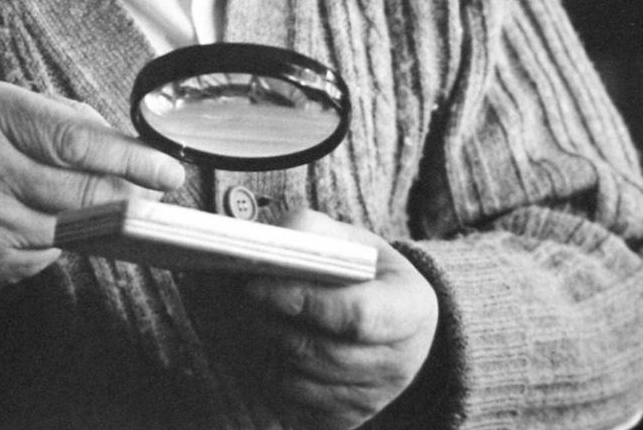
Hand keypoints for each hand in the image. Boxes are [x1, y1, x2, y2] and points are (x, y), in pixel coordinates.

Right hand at [0, 79, 184, 299]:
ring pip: (71, 226)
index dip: (131, 159)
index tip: (168, 169)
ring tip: (122, 206)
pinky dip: (63, 238)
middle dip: (130, 194)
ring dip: (103, 219)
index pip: (77, 141)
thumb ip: (62, 116)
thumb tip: (125, 145)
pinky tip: (59, 223)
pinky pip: (48, 253)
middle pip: (81, 191)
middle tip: (159, 192)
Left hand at [191, 209, 438, 429]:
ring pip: (298, 381)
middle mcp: (399, 363)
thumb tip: (272, 242)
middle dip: (267, 322)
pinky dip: (264, 373)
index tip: (254, 282)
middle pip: (319, 352)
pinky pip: (292, 403)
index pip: (354, 316)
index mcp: (411, 309)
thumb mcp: (353, 239)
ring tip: (236, 315)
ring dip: (258, 348)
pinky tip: (253, 341)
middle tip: (231, 294)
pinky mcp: (346, 420)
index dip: (301, 301)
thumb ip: (314, 231)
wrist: (398, 322)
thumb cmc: (368, 272)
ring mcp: (374, 399)